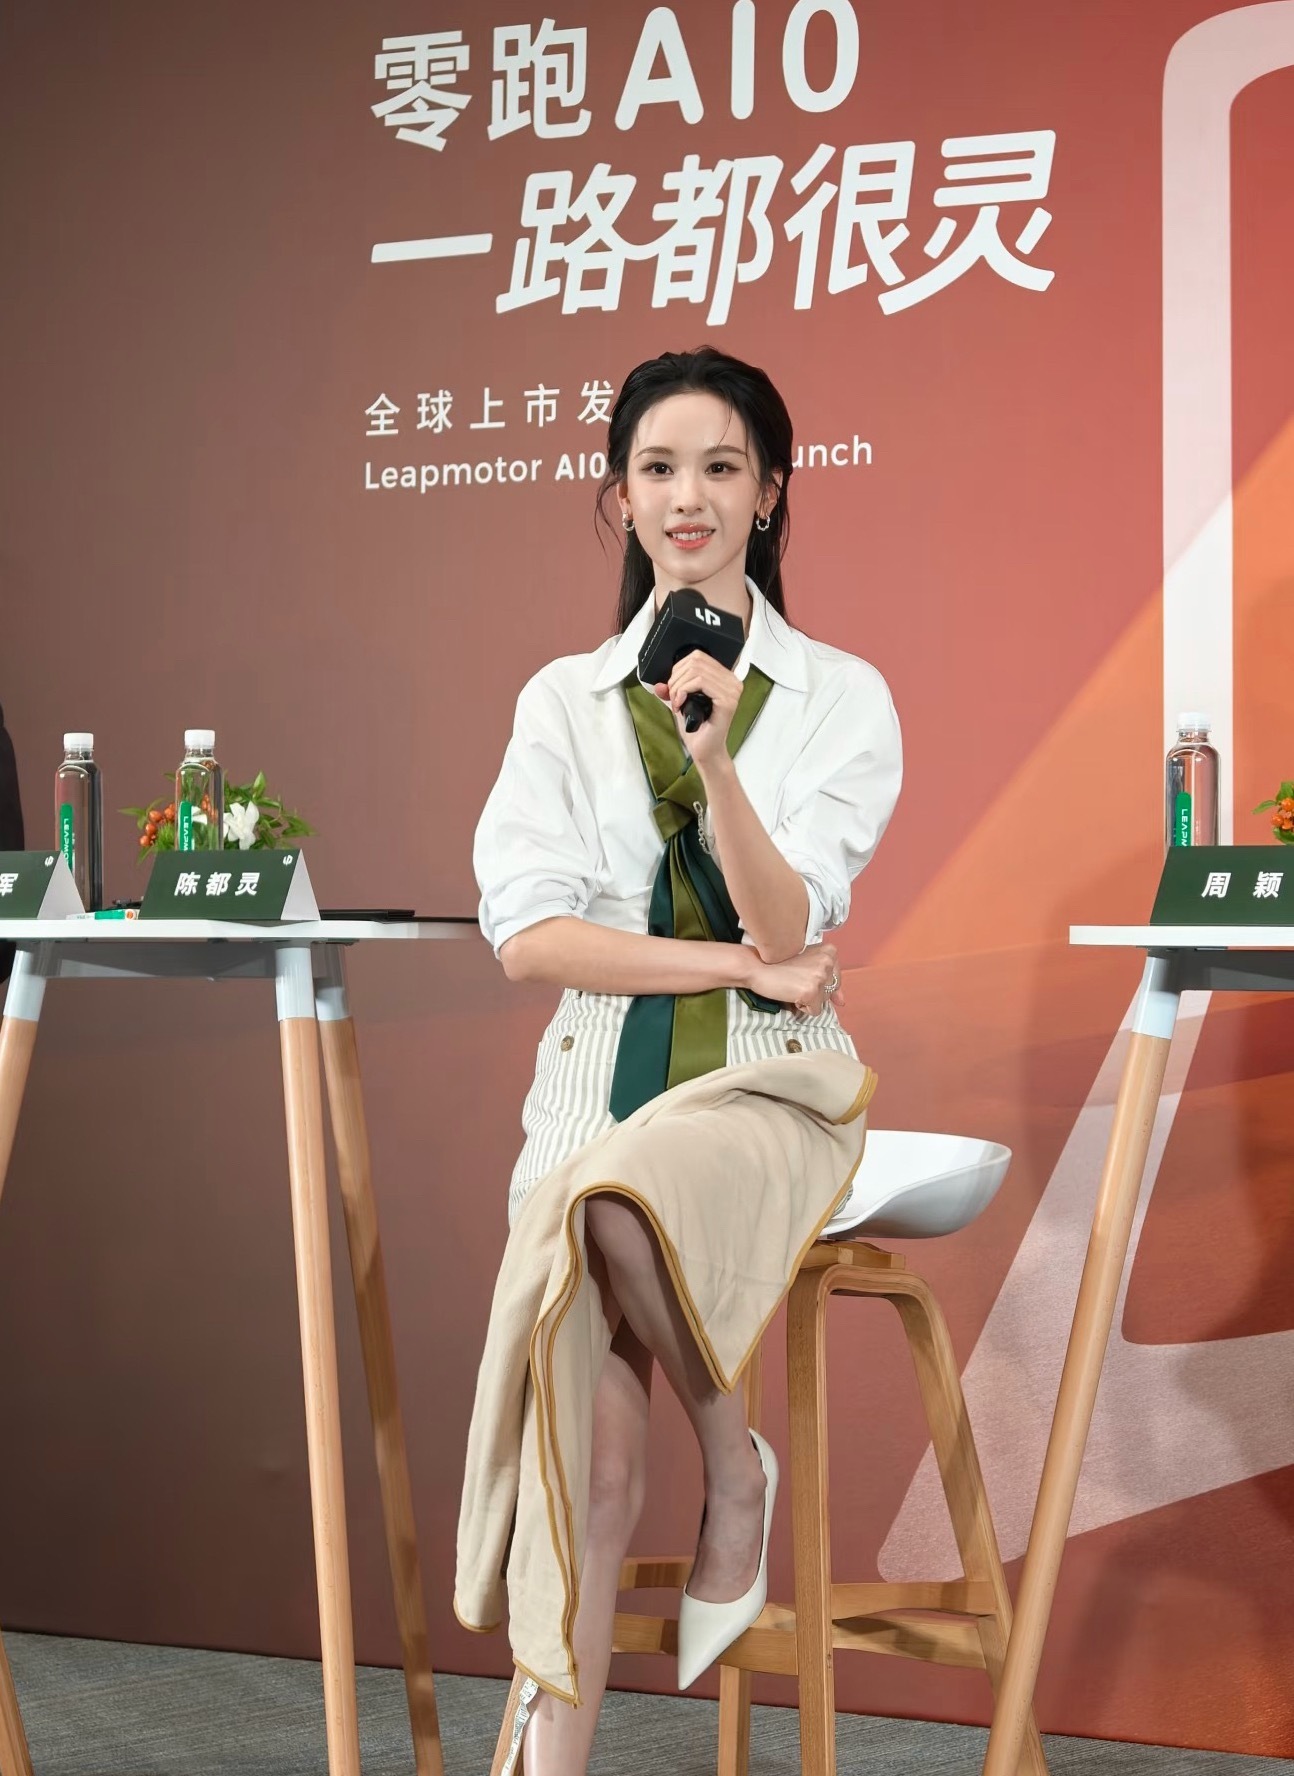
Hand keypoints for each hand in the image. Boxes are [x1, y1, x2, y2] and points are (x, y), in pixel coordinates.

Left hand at [653, 650, 741, 767]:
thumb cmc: (697, 728)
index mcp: (725, 678)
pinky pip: (701, 682)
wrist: (705, 751)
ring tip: (676, 702)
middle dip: (676, 678)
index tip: (673, 688)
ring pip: (696, 671)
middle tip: (673, 697)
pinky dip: (684, 690)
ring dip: (679, 686)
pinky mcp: (727, 701)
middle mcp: (732, 682)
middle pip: (696, 661)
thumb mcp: (681, 703)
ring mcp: (732, 691)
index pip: (699, 656)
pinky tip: (681, 704)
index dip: (679, 669)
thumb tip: (658, 684)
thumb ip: (671, 690)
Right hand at [747, 942, 842, 1015]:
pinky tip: (790, 994)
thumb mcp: (808, 965)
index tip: (805, 977)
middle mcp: (827, 963)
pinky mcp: (810, 992)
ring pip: (823, 1001)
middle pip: (830, 991)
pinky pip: (814, 1011)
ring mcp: (819, 977)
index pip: (836, 978)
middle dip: (814, 991)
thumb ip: (829, 981)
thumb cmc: (779, 964)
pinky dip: (801, 1007)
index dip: (820, 983)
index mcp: (829, 952)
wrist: (757, 966)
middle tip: (795, 980)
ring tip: (792, 986)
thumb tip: (842, 1001)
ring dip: (808, 999)